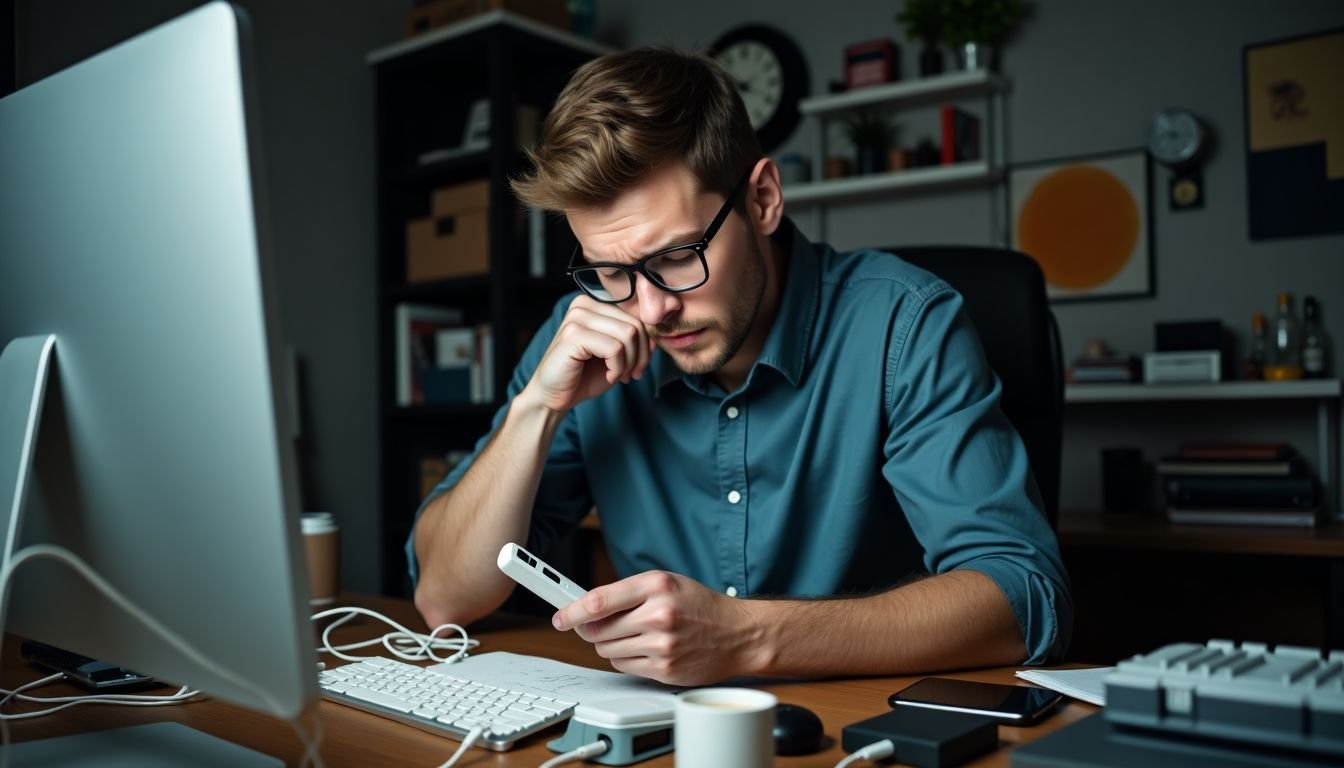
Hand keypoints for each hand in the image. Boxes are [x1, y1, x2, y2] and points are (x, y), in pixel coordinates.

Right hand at [521, 296, 652, 413]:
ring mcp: (577, 317)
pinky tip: (608, 376)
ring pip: (628, 334)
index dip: (645, 344)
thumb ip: (633, 338)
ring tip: (619, 376)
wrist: (553, 397)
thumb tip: (656, 332)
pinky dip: (617, 367)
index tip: (637, 366)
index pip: (636, 316)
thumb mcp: (616, 354)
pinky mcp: (573, 334)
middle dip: (640, 355)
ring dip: (630, 362)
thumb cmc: (584, 376)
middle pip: (635, 324)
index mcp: (594, 304)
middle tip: (631, 375)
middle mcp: (584, 304)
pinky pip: (615, 348)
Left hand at [552, 571, 758, 685]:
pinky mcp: (664, 669)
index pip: (599, 600)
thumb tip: (587, 610)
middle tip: (599, 626)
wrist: (739, 634)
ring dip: (610, 645)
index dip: (572, 611)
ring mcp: (661, 645)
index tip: (560, 616)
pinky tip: (644, 649)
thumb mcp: (666, 584)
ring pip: (607, 650)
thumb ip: (627, 593)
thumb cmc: (701, 606)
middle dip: (592, 629)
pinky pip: (623, 667)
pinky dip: (625, 659)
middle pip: (598, 629)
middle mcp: (658, 614)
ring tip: (633, 635)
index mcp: (657, 585)